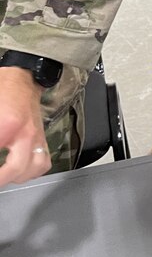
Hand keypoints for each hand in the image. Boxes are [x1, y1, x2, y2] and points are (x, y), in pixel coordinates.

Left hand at [0, 66, 49, 186]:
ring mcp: (37, 137)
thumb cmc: (2, 91)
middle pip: (14, 169)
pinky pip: (43, 162)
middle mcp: (26, 134)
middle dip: (1, 178)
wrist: (22, 78)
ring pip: (32, 169)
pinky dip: (31, 171)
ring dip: (15, 177)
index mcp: (8, 124)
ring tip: (4, 176)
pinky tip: (20, 171)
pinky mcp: (42, 138)